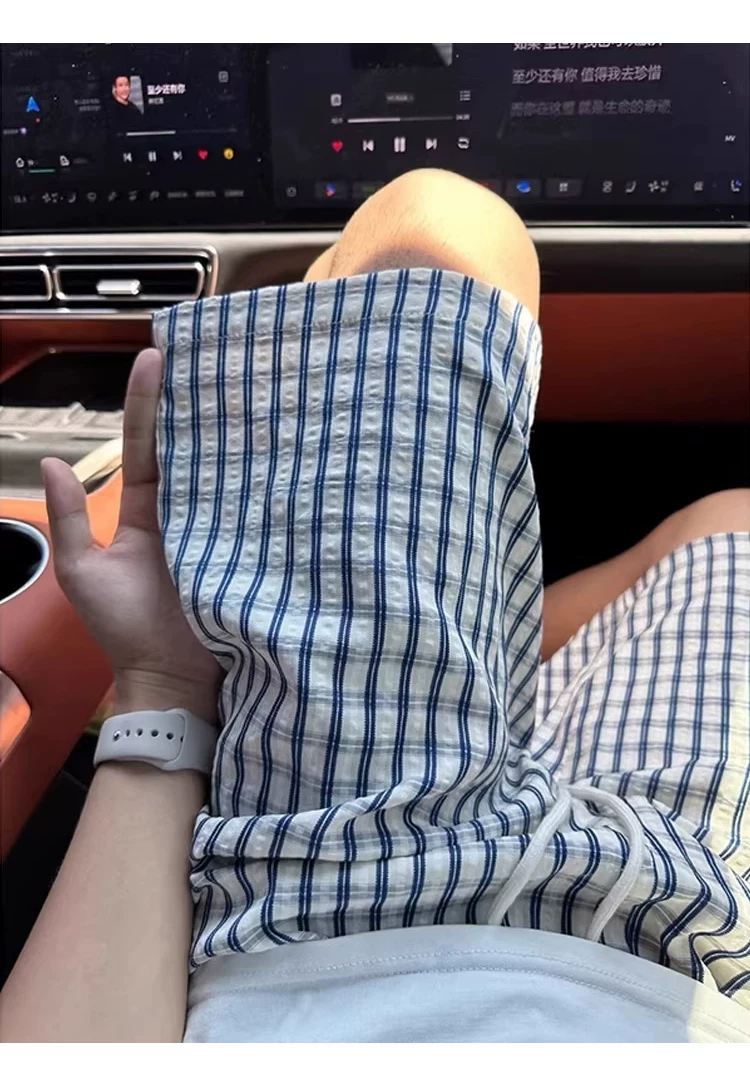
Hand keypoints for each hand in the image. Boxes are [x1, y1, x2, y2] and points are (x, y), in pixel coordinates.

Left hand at [42, 348, 220, 720]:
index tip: (153, 357)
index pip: (145, 447)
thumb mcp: (82, 572)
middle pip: (191, 447)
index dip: (147, 403)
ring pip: (223, 469)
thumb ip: (69, 519)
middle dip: (195, 401)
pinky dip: (257, 475)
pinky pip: (250, 505)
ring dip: (229, 429)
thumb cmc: (123, 630)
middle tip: (209, 353)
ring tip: (242, 380)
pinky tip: (270, 442)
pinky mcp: (244, 547)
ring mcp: (217, 527)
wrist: (169, 679)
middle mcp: (184, 512)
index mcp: (145, 512)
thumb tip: (53, 463)